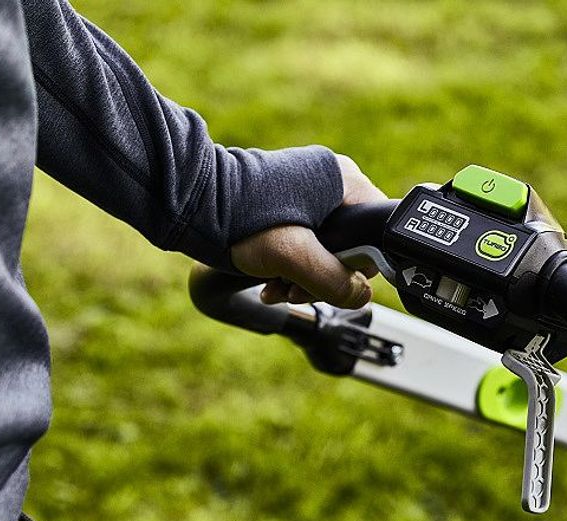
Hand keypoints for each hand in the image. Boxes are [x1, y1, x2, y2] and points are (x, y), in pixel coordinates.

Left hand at [230, 154, 386, 307]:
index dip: (356, 269)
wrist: (191, 204)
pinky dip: (290, 261)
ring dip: (303, 275)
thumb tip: (361, 296)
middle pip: (349, 243)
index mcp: (344, 181)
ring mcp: (308, 185)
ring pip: (324, 245)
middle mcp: (331, 178)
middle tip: (295, 291)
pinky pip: (304, 236)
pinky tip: (269, 278)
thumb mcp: (294, 258)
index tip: (326, 285)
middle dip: (322, 276)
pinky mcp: (287, 196)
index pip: (376, 235)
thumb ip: (335, 280)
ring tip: (276, 288)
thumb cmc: (239, 219)